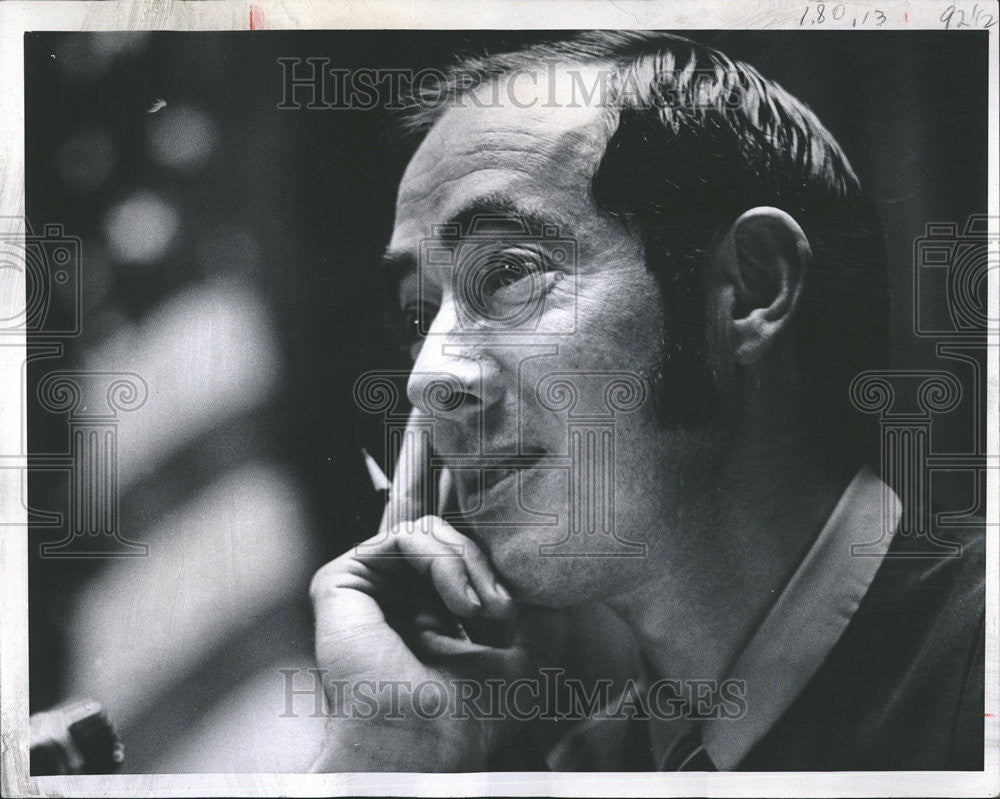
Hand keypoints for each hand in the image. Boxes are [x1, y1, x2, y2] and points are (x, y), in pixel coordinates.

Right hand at [309, 413, 563, 771]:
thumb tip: (536, 531)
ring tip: (491, 617)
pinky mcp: (343, 578)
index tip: (455, 436)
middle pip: (420, 505)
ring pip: (433, 526)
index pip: (443, 529)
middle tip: (436, 429)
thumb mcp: (523, 632)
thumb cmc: (479, 704)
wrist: (432, 742)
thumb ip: (518, 578)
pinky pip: (410, 536)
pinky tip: (463, 606)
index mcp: (430, 599)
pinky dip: (448, 566)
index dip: (449, 482)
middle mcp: (397, 585)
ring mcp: (368, 579)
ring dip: (474, 568)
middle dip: (434, 462)